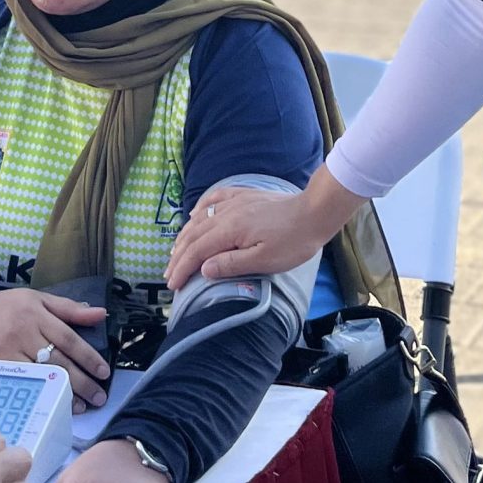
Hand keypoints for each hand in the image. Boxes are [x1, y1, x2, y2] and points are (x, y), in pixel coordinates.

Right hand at [0, 289, 110, 408]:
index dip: (88, 357)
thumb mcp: (39, 299)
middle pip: (57, 361)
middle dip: (82, 382)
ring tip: (82, 407)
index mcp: (35, 314)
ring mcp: (6, 353)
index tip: (104, 373)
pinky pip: (20, 385)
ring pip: (40, 376)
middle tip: (99, 397)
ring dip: (63, 394)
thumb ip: (70, 309)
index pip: (68, 339)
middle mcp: (22, 333)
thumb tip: (101, 314)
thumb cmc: (10, 308)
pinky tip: (52, 405)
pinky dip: (38, 396)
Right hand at [165, 170, 335, 292]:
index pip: (196, 252)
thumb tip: (203, 269)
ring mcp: (233, 202)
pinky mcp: (243, 196)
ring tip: (175, 252)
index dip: (182, 269)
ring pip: (199, 219)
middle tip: (168, 275)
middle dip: (178, 257)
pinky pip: (213, 199)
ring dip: (184, 236)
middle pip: (193, 236)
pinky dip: (199, 209)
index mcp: (229, 230)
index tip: (172, 285)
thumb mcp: (264, 261)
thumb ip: (231, 264)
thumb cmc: (292, 242)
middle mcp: (225, 213)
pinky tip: (193, 214)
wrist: (313, 212)